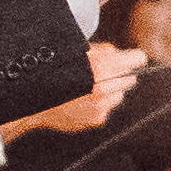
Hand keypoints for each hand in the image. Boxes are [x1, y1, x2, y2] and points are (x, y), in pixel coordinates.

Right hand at [9, 37, 146, 134]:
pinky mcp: (97, 118)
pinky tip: (82, 101)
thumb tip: (121, 54)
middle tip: (102, 74)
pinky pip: (107, 108)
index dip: (135, 58)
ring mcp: (101, 105)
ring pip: (120, 95)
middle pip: (130, 78)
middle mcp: (104, 87)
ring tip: (89, 89)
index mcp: (100, 67)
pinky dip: (100, 104)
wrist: (34, 103)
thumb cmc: (54, 74)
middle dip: (120, 74)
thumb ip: (102, 52)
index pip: (136, 59)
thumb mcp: (77, 53)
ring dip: (111, 91)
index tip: (135, 59)